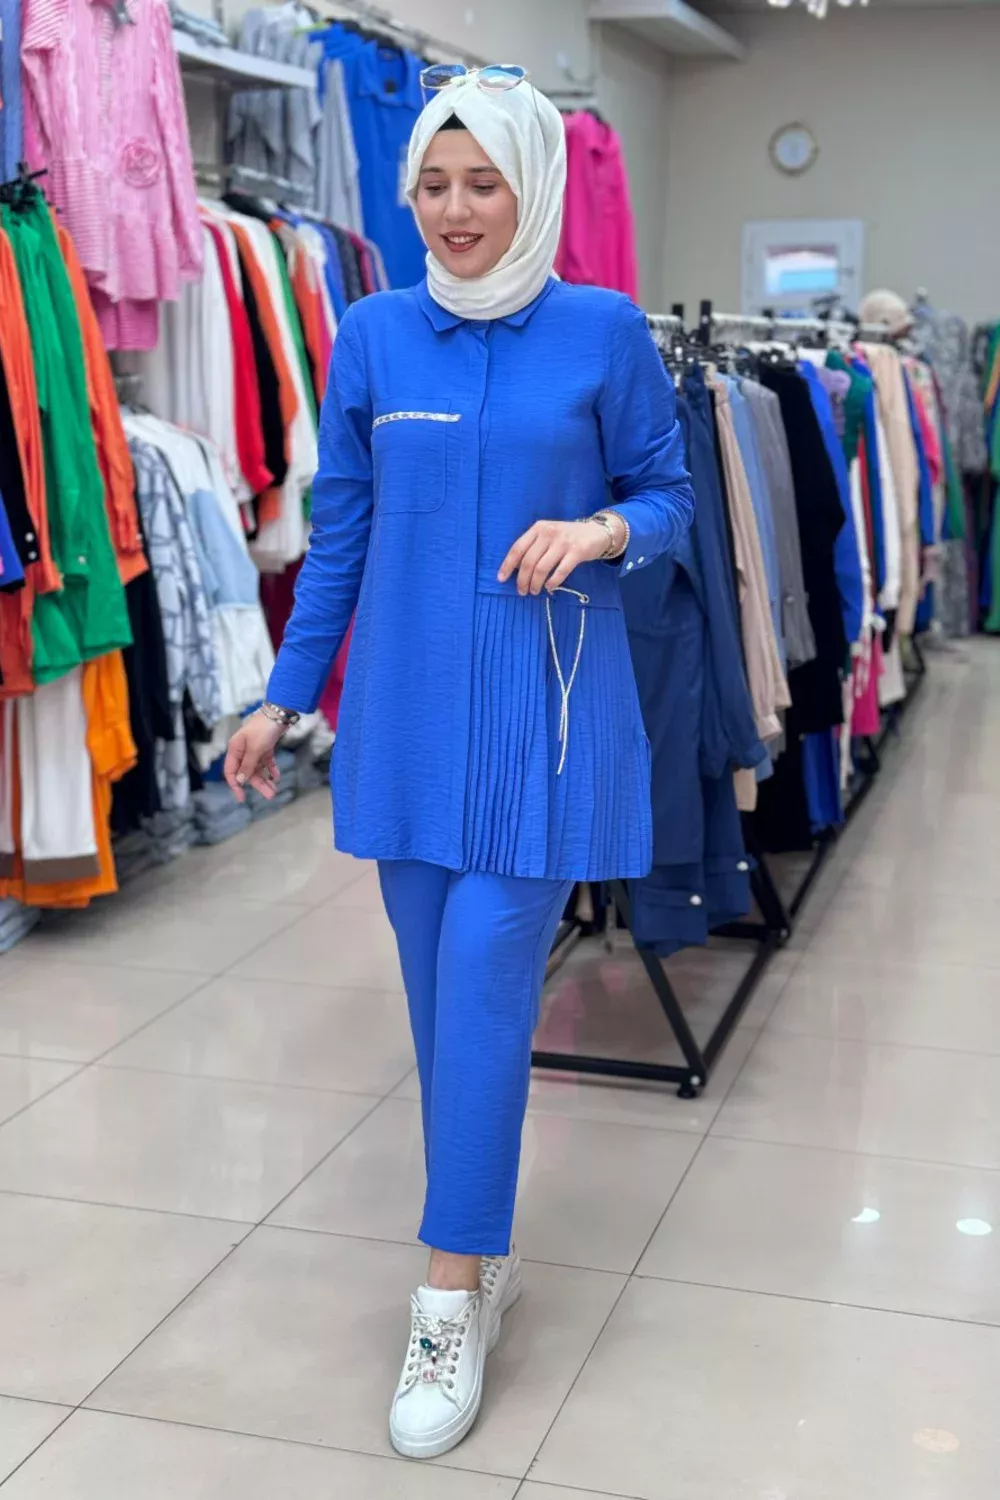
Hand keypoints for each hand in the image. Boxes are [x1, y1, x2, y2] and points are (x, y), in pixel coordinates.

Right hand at [223, 712, 285, 803]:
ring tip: (274, 790)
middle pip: (248, 772)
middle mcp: (243, 750)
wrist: (279, 713)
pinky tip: (276, 777)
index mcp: (235, 749)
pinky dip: (271, 769)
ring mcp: (254, 748)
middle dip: (258, 785)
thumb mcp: (255, 749)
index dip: (235, 785)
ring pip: (258, 768)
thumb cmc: (263, 729)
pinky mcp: (265, 746)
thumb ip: (247, 766)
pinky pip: (266, 761)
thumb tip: (239, 781)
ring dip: (266, 779)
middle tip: (270, 796)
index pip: (231, 772)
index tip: (242, 798)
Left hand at [498, 518, 615, 596]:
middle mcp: (548, 533)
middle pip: (528, 561)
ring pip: (542, 568)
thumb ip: (533, 547)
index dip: (508, 565)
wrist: (596, 532)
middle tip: (522, 591)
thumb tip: (516, 569)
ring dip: (535, 583)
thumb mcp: (548, 535)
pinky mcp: (577, 551)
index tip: (501, 579)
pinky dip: (552, 583)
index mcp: (538, 528)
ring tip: (534, 591)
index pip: (517, 548)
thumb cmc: (567, 537)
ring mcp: (563, 542)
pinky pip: (560, 572)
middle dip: (522, 580)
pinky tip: (549, 588)